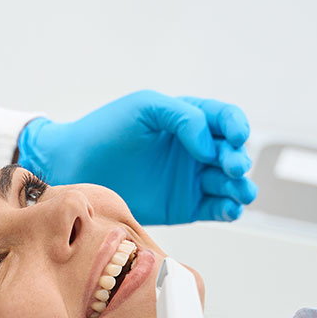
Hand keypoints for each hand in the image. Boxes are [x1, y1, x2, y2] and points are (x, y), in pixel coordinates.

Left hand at [17, 90, 257, 225]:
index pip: (226, 119)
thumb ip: (183, 117)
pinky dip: (228, 210)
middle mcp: (196, 149)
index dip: (236, 127)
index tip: (235, 138)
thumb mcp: (144, 108)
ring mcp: (192, 180)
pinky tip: (228, 209)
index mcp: (190, 119)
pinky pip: (216, 209)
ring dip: (240, 187)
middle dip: (237, 160)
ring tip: (239, 192)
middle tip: (231, 168)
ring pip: (230, 184)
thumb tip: (209, 145)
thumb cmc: (106, 131)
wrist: (76, 168)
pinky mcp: (185, 207)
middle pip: (233, 153)